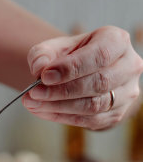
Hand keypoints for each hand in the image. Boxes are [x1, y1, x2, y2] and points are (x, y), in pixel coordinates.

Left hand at [22, 26, 142, 129]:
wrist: (80, 70)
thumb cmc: (69, 55)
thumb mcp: (54, 47)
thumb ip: (42, 54)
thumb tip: (39, 68)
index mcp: (116, 40)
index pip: (99, 55)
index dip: (72, 68)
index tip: (45, 76)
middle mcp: (129, 66)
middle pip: (99, 83)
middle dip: (62, 91)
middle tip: (34, 93)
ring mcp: (127, 92)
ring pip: (95, 105)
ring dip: (60, 107)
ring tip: (33, 104)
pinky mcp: (118, 113)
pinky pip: (92, 121)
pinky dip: (64, 118)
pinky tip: (43, 111)